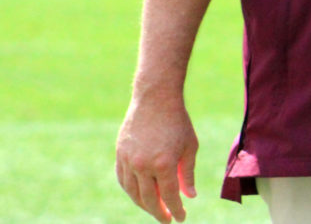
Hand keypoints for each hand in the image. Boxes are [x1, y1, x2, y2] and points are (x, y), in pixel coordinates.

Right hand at [116, 97, 198, 221]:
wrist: (155, 98)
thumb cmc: (177, 121)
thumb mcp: (190, 146)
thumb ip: (188, 173)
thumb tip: (190, 196)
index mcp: (164, 164)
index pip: (169, 196)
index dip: (176, 210)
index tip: (181, 218)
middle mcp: (143, 165)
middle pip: (149, 199)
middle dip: (159, 212)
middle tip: (167, 219)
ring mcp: (129, 160)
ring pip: (133, 192)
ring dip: (144, 204)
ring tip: (155, 208)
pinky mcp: (120, 154)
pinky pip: (123, 180)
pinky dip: (131, 190)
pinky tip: (140, 194)